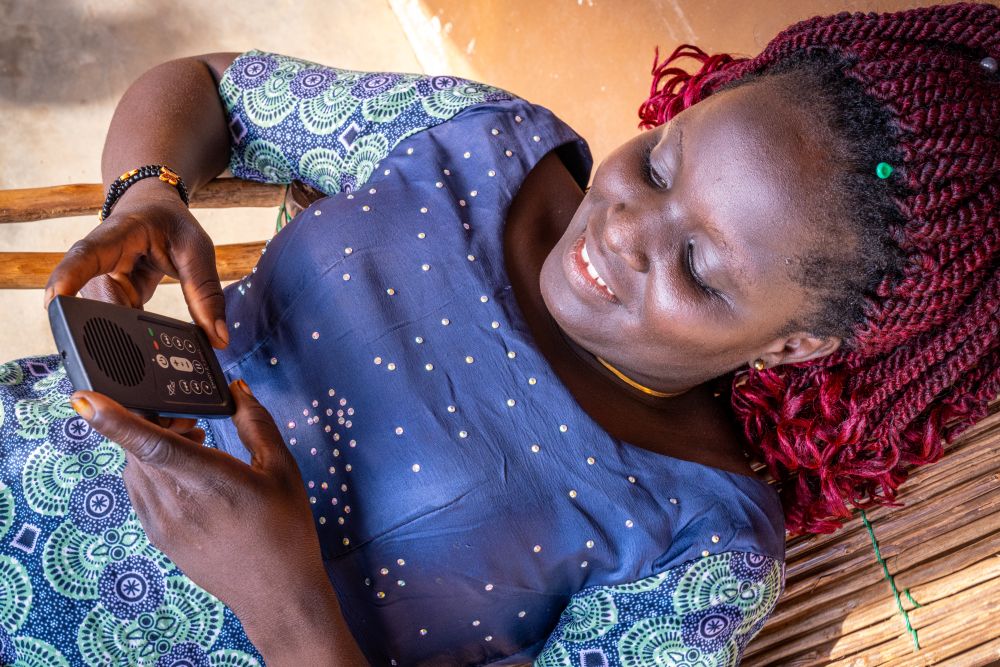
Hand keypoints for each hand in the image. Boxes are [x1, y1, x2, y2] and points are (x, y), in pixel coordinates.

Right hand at [44, 179, 229, 348]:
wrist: (154, 212)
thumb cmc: (171, 225)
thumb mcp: (197, 249)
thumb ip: (206, 292)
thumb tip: (218, 339)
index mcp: (114, 237)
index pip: (85, 256)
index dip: (68, 278)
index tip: (54, 303)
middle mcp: (98, 265)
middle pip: (93, 303)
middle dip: (110, 333)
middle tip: (138, 357)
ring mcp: (101, 286)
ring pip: (105, 322)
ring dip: (126, 340)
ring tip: (154, 352)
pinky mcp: (111, 302)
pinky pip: (118, 326)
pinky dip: (136, 340)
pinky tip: (152, 353)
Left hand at [69, 380, 367, 665]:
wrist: (277, 593)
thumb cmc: (285, 530)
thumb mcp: (282, 469)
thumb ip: (257, 424)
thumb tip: (238, 391)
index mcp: (210, 480)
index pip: (149, 444)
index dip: (114, 420)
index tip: (85, 400)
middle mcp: (178, 503)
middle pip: (137, 448)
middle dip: (153, 422)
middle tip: (190, 421)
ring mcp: (163, 523)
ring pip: (134, 468)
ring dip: (151, 447)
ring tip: (194, 447)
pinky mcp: (159, 537)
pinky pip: (138, 492)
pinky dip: (150, 471)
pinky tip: (184, 474)